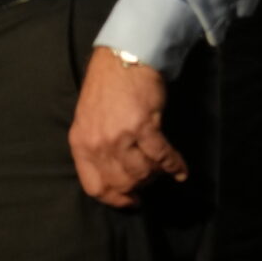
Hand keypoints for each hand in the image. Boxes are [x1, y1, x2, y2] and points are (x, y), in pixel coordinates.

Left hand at [68, 46, 184, 208]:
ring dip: (156, 174)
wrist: (123, 58)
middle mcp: (98, 143)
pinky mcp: (143, 126)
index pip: (94, 186)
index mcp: (80, 143)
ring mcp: (120, 136)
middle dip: (139, 186)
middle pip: (122, 183)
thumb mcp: (87, 120)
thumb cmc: (106, 88)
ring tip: (161, 169)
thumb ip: (95, 148)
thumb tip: (114, 176)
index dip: (115, 199)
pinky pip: (162, 157)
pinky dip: (174, 166)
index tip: (130, 202)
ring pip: (142, 173)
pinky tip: (181, 171)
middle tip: (149, 181)